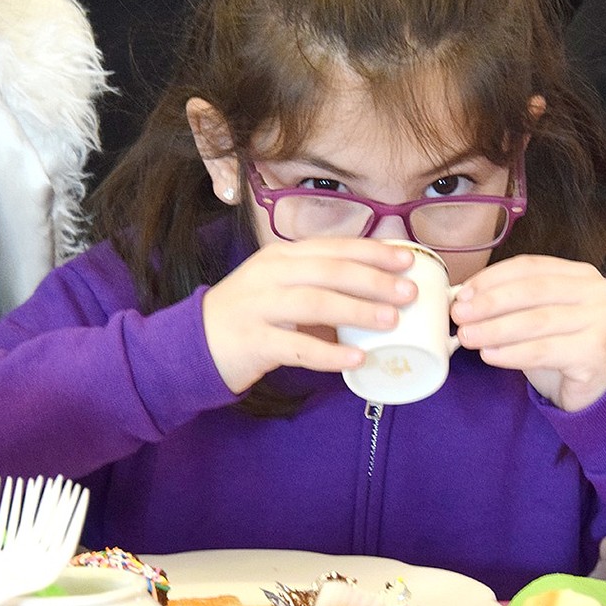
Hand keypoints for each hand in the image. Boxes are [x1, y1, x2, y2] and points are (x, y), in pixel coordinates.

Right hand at [201, 238, 418, 392]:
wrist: (196, 343)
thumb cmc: (252, 315)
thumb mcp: (283, 289)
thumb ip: (322, 286)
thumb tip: (382, 293)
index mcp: (282, 256)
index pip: (334, 247)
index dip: (373, 251)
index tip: (408, 259)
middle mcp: (270, 275)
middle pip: (329, 271)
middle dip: (373, 279)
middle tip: (408, 292)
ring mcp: (259, 306)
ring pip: (314, 303)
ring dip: (356, 310)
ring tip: (391, 321)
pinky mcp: (253, 342)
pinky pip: (297, 347)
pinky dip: (330, 354)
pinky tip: (357, 359)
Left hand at [451, 254, 605, 410]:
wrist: (598, 391)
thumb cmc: (563, 349)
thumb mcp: (539, 318)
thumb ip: (512, 303)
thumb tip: (464, 300)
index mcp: (581, 275)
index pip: (530, 267)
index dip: (492, 278)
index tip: (463, 292)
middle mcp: (598, 292)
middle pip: (532, 291)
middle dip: (489, 302)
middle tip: (459, 314)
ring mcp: (603, 321)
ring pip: (536, 321)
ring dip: (494, 328)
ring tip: (467, 336)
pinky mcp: (596, 351)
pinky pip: (543, 350)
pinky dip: (511, 353)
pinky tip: (489, 355)